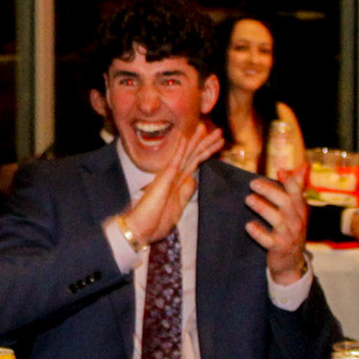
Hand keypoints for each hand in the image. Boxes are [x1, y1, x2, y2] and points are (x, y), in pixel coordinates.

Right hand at [125, 125, 224, 245]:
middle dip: (206, 143)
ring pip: (187, 155)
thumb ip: (185, 193)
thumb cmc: (155, 222)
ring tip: (208, 129)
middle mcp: (173, 175)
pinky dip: (180, 148)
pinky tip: (185, 137)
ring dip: (198, 141)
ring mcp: (168, 176)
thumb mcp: (177, 208)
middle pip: (193, 155)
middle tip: (219, 132)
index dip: (206, 152)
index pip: (195, 162)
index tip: (217, 144)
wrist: (139, 229)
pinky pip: (174, 161)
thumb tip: (193, 180)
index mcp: (177, 182)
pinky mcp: (163, 179)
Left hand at [246, 165, 311, 284]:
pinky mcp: (279, 249)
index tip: (279, 170)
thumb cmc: (291, 231)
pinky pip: (268, 240)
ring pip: (277, 220)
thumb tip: (302, 165)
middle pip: (286, 203)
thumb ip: (296, 188)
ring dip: (262, 208)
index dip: (290, 181)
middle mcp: (297, 222)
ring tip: (248, 199)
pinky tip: (249, 226)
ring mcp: (289, 236)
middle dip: (270, 191)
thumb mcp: (297, 210)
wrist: (291, 263)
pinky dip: (258, 232)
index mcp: (300, 211)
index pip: (297, 193)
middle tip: (253, 183)